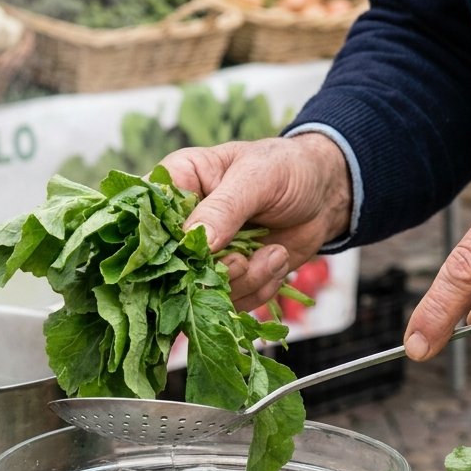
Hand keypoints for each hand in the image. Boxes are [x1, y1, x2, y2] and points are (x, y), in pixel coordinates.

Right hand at [160, 133, 352, 309]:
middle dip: (211, 273)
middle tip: (243, 260)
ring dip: (244, 281)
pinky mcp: (229, 279)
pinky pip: (232, 302)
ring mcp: (205, 255)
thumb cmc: (287, 168)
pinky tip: (277, 260)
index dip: (158, 241)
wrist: (325, 194)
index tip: (187, 254)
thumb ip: (224, 207)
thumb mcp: (257, 176)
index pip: (145, 215)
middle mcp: (184, 224)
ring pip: (202, 291)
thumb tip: (196, 241)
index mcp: (178, 182)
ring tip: (274, 254)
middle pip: (170, 266)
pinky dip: (260, 288)